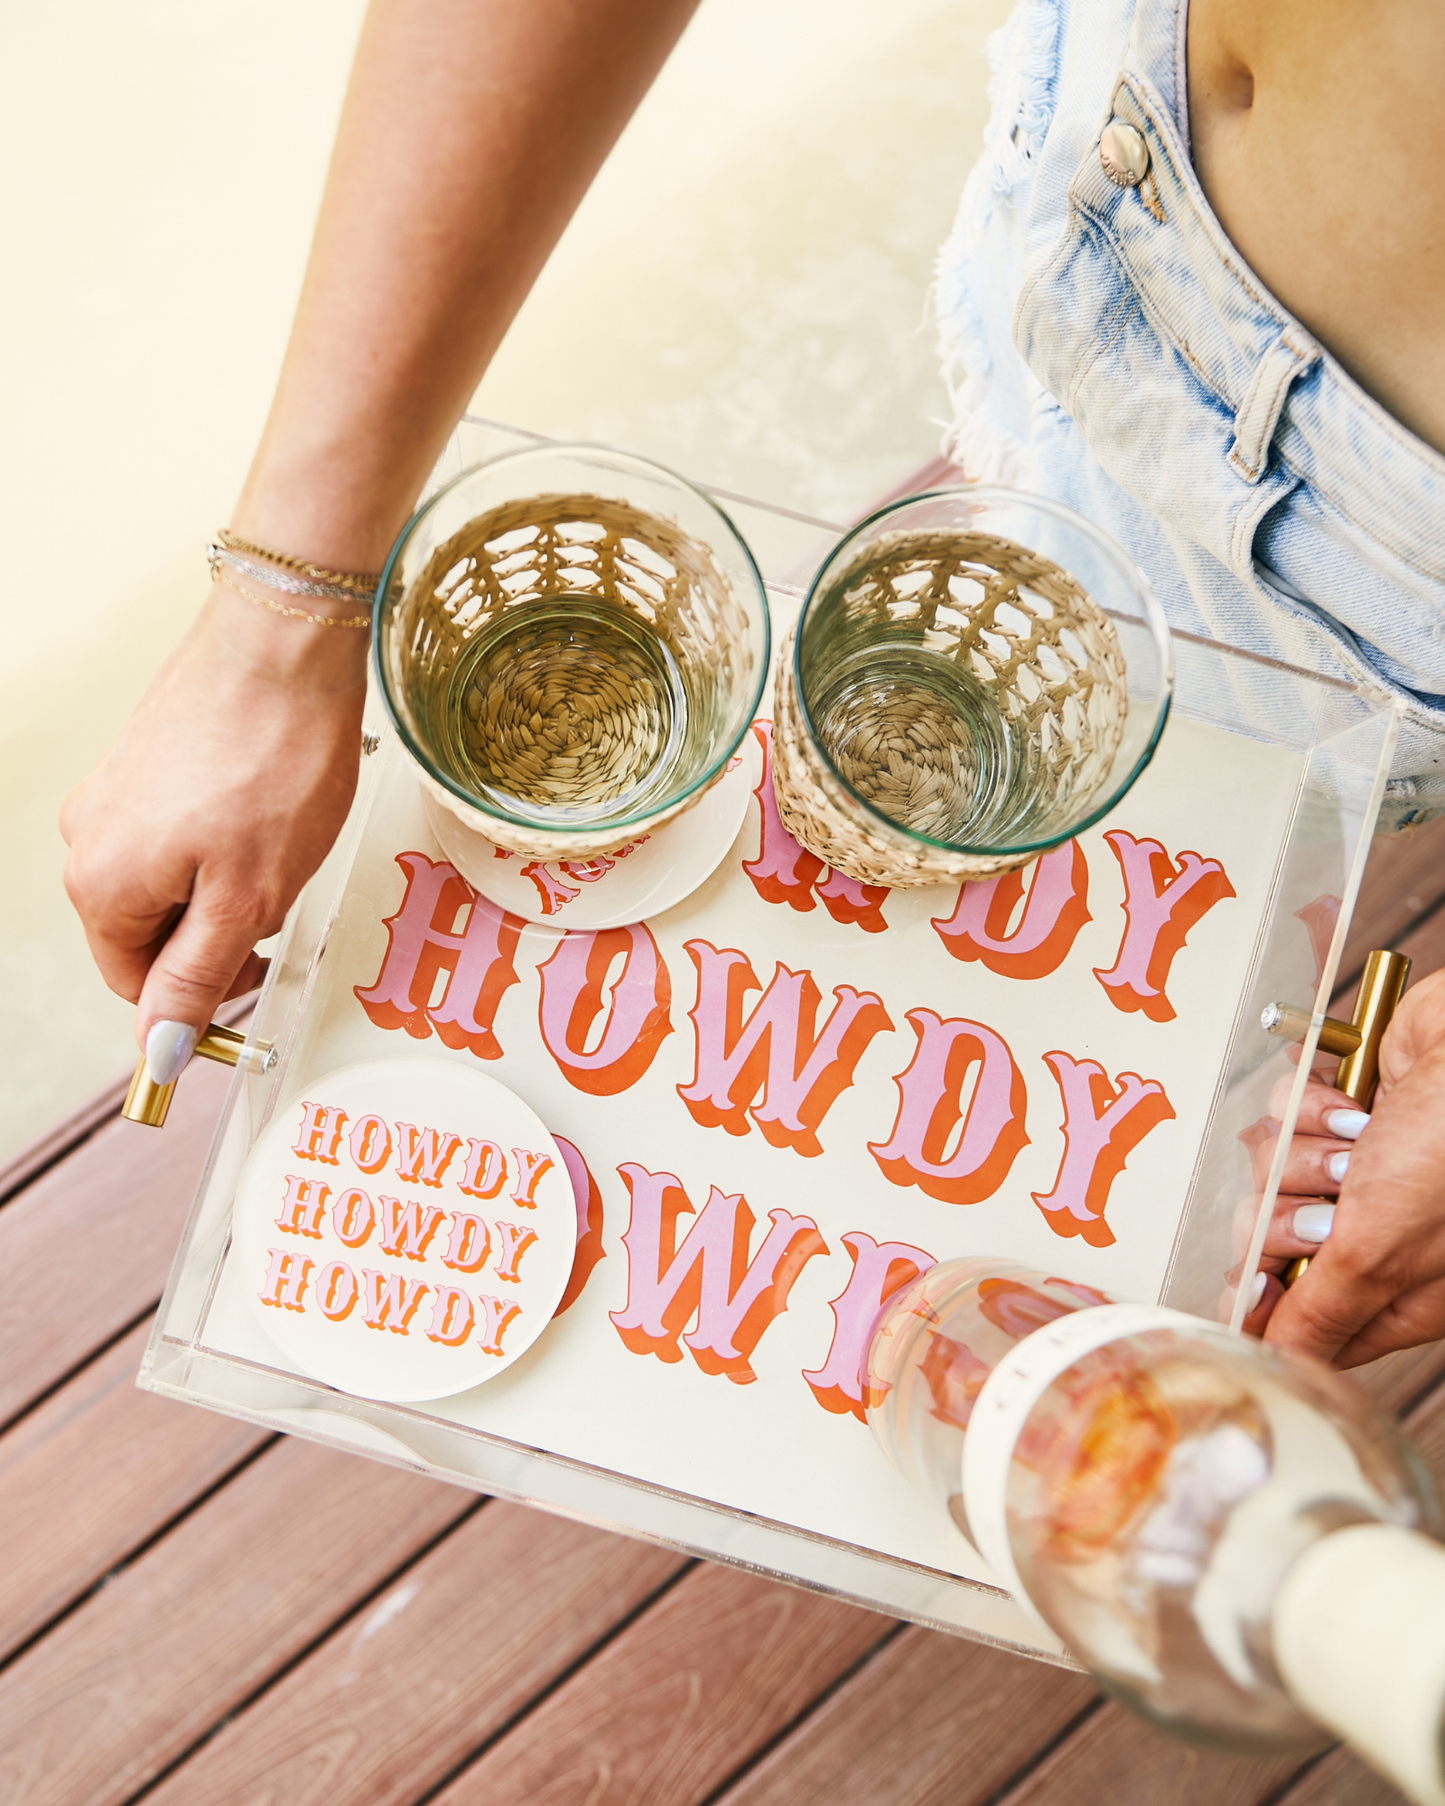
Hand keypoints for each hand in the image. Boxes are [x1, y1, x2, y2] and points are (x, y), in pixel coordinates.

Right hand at [61, 581, 368, 1075]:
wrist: (284, 641)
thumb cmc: (273, 758)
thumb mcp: (247, 897)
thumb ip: (198, 977)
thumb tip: (158, 1047)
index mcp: (100, 885)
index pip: (140, 984)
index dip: (204, 994)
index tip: (259, 979)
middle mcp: (88, 837)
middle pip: (155, 929)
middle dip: (221, 929)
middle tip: (281, 895)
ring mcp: (113, 791)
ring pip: (174, 878)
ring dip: (230, 882)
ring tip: (281, 843)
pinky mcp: (145, 757)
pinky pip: (182, 828)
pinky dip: (229, 836)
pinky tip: (271, 808)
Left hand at [1252, 969, 1444, 1365]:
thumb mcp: (1381, 1251)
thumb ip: (1324, 1312)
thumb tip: (1281, 1363)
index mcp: (1403, 1291)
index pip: (1308, 1323)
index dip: (1271, 1304)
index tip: (1256, 1285)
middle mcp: (1382, 1233)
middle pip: (1276, 1246)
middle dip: (1287, 1219)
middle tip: (1332, 1208)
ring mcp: (1364, 1170)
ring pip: (1274, 1177)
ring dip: (1304, 1156)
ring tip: (1359, 1146)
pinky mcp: (1344, 1111)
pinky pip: (1284, 1117)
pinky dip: (1311, 1106)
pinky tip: (1353, 1103)